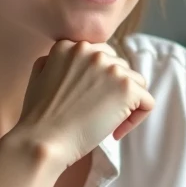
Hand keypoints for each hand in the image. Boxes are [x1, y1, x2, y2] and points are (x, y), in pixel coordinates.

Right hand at [12, 41, 154, 169]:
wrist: (42, 140)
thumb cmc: (38, 116)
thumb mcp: (39, 74)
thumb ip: (56, 60)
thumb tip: (73, 60)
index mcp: (71, 46)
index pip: (101, 55)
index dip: (98, 80)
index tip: (88, 100)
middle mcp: (93, 52)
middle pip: (120, 67)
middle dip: (113, 90)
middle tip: (97, 114)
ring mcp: (112, 69)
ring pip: (136, 83)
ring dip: (126, 102)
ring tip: (107, 123)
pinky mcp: (127, 89)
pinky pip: (147, 102)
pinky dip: (136, 119)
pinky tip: (115, 132)